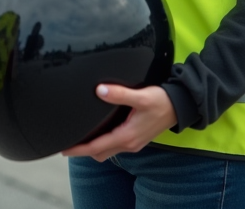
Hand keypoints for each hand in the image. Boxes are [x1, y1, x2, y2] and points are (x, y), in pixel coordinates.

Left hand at [60, 84, 176, 161]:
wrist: (181, 107)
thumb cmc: (162, 101)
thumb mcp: (142, 96)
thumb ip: (120, 94)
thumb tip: (100, 91)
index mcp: (127, 136)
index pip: (96, 147)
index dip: (78, 149)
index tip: (63, 149)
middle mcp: (129, 144)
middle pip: (99, 153)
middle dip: (82, 151)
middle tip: (67, 144)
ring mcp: (133, 143)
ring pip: (107, 151)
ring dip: (93, 148)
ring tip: (79, 139)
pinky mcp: (136, 139)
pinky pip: (114, 146)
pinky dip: (103, 144)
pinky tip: (97, 133)